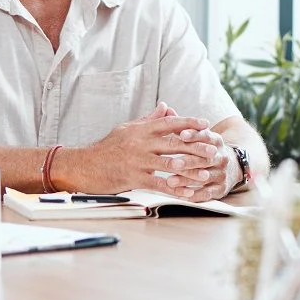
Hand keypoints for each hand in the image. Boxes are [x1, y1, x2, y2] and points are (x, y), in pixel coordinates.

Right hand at [56, 110, 213, 193]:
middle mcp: (141, 143)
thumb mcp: (127, 129)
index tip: (205, 124)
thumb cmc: (107, 147)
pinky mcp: (134, 178)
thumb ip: (149, 120)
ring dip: (191, 169)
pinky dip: (174, 188)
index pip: (169, 122)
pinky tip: (187, 192)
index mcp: (141, 130)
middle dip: (196, 146)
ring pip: (170, 164)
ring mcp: (138, 161)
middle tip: (214, 149)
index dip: (189, 122)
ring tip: (207, 173)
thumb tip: (166, 107)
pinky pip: (159, 183)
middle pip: (174, 143)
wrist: (84, 165)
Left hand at [163, 127, 232, 201]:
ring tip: (170, 181)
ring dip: (187, 180)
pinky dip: (194, 195)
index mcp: (216, 141)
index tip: (181, 135)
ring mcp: (222, 174)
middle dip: (188, 161)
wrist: (233, 167)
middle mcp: (221, 157)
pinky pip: (207, 193)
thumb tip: (166, 110)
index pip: (206, 136)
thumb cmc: (207, 149)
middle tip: (173, 163)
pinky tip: (181, 195)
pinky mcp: (221, 189)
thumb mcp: (200, 136)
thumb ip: (182, 126)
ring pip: (204, 177)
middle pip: (205, 159)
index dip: (195, 135)